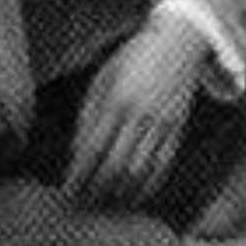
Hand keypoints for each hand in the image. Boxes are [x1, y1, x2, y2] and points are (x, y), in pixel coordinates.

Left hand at [65, 16, 211, 209]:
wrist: (178, 40)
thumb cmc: (133, 57)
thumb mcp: (103, 78)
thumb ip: (88, 116)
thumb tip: (76, 155)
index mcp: (116, 100)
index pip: (92, 150)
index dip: (79, 175)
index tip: (68, 192)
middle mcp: (140, 115)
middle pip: (115, 166)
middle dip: (97, 190)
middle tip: (85, 204)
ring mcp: (162, 122)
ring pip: (140, 171)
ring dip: (121, 193)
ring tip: (107, 203)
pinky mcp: (178, 127)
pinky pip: (163, 165)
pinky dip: (149, 185)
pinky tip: (136, 195)